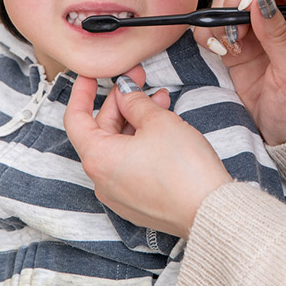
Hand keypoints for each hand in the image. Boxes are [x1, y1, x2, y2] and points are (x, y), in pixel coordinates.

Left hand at [64, 65, 231, 237]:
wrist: (209, 210)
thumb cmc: (183, 168)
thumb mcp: (158, 121)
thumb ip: (135, 102)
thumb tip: (125, 92)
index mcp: (98, 158)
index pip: (76, 118)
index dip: (82, 92)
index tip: (90, 75)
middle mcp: (101, 180)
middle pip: (101, 131)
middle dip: (120, 103)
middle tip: (140, 79)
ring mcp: (118, 194)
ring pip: (119, 147)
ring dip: (136, 121)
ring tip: (161, 101)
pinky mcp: (137, 202)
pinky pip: (130, 165)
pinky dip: (141, 143)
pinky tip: (162, 129)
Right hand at [195, 0, 285, 144]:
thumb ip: (280, 37)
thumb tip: (263, 0)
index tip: (257, 0)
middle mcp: (282, 18)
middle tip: (238, 29)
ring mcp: (257, 29)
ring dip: (222, 13)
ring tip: (228, 43)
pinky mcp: (235, 44)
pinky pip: (215, 22)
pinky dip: (208, 30)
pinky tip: (216, 49)